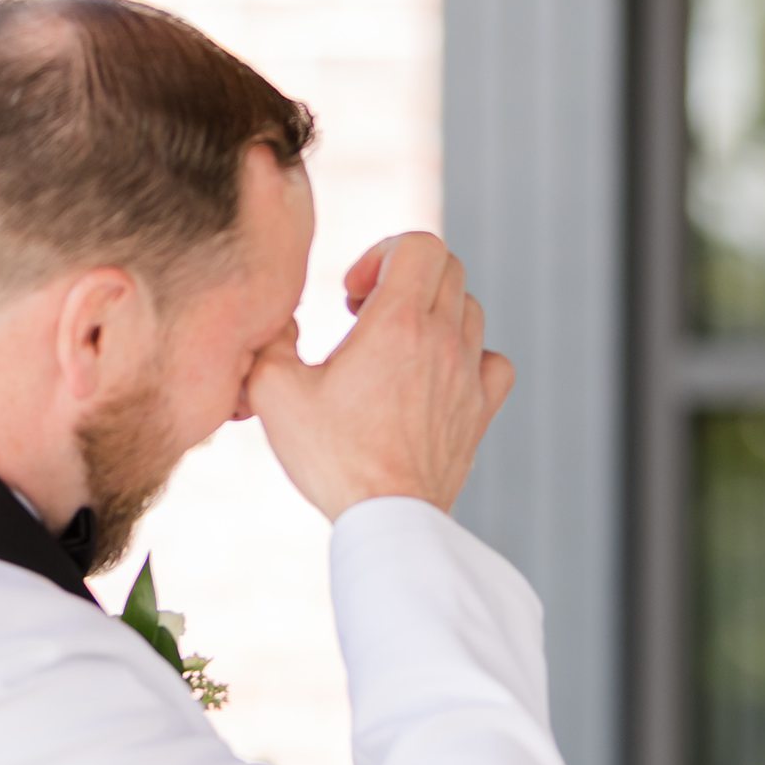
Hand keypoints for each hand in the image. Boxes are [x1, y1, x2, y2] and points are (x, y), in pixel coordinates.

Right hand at [244, 231, 512, 519]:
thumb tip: (275, 317)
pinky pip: (495, 361)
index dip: (382, 254)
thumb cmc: (333, 459)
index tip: (351, 294)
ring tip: (395, 346)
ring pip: (470, 310)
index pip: (419, 245)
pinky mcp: (480, 413)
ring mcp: (468, 377)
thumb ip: (270, 339)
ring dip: (434, 312)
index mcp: (397, 323)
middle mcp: (443, 341)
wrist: (387, 519)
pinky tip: (439, 375)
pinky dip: (471, 356)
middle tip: (366, 314)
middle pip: (447, 269)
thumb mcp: (275, 392)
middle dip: (404, 276)